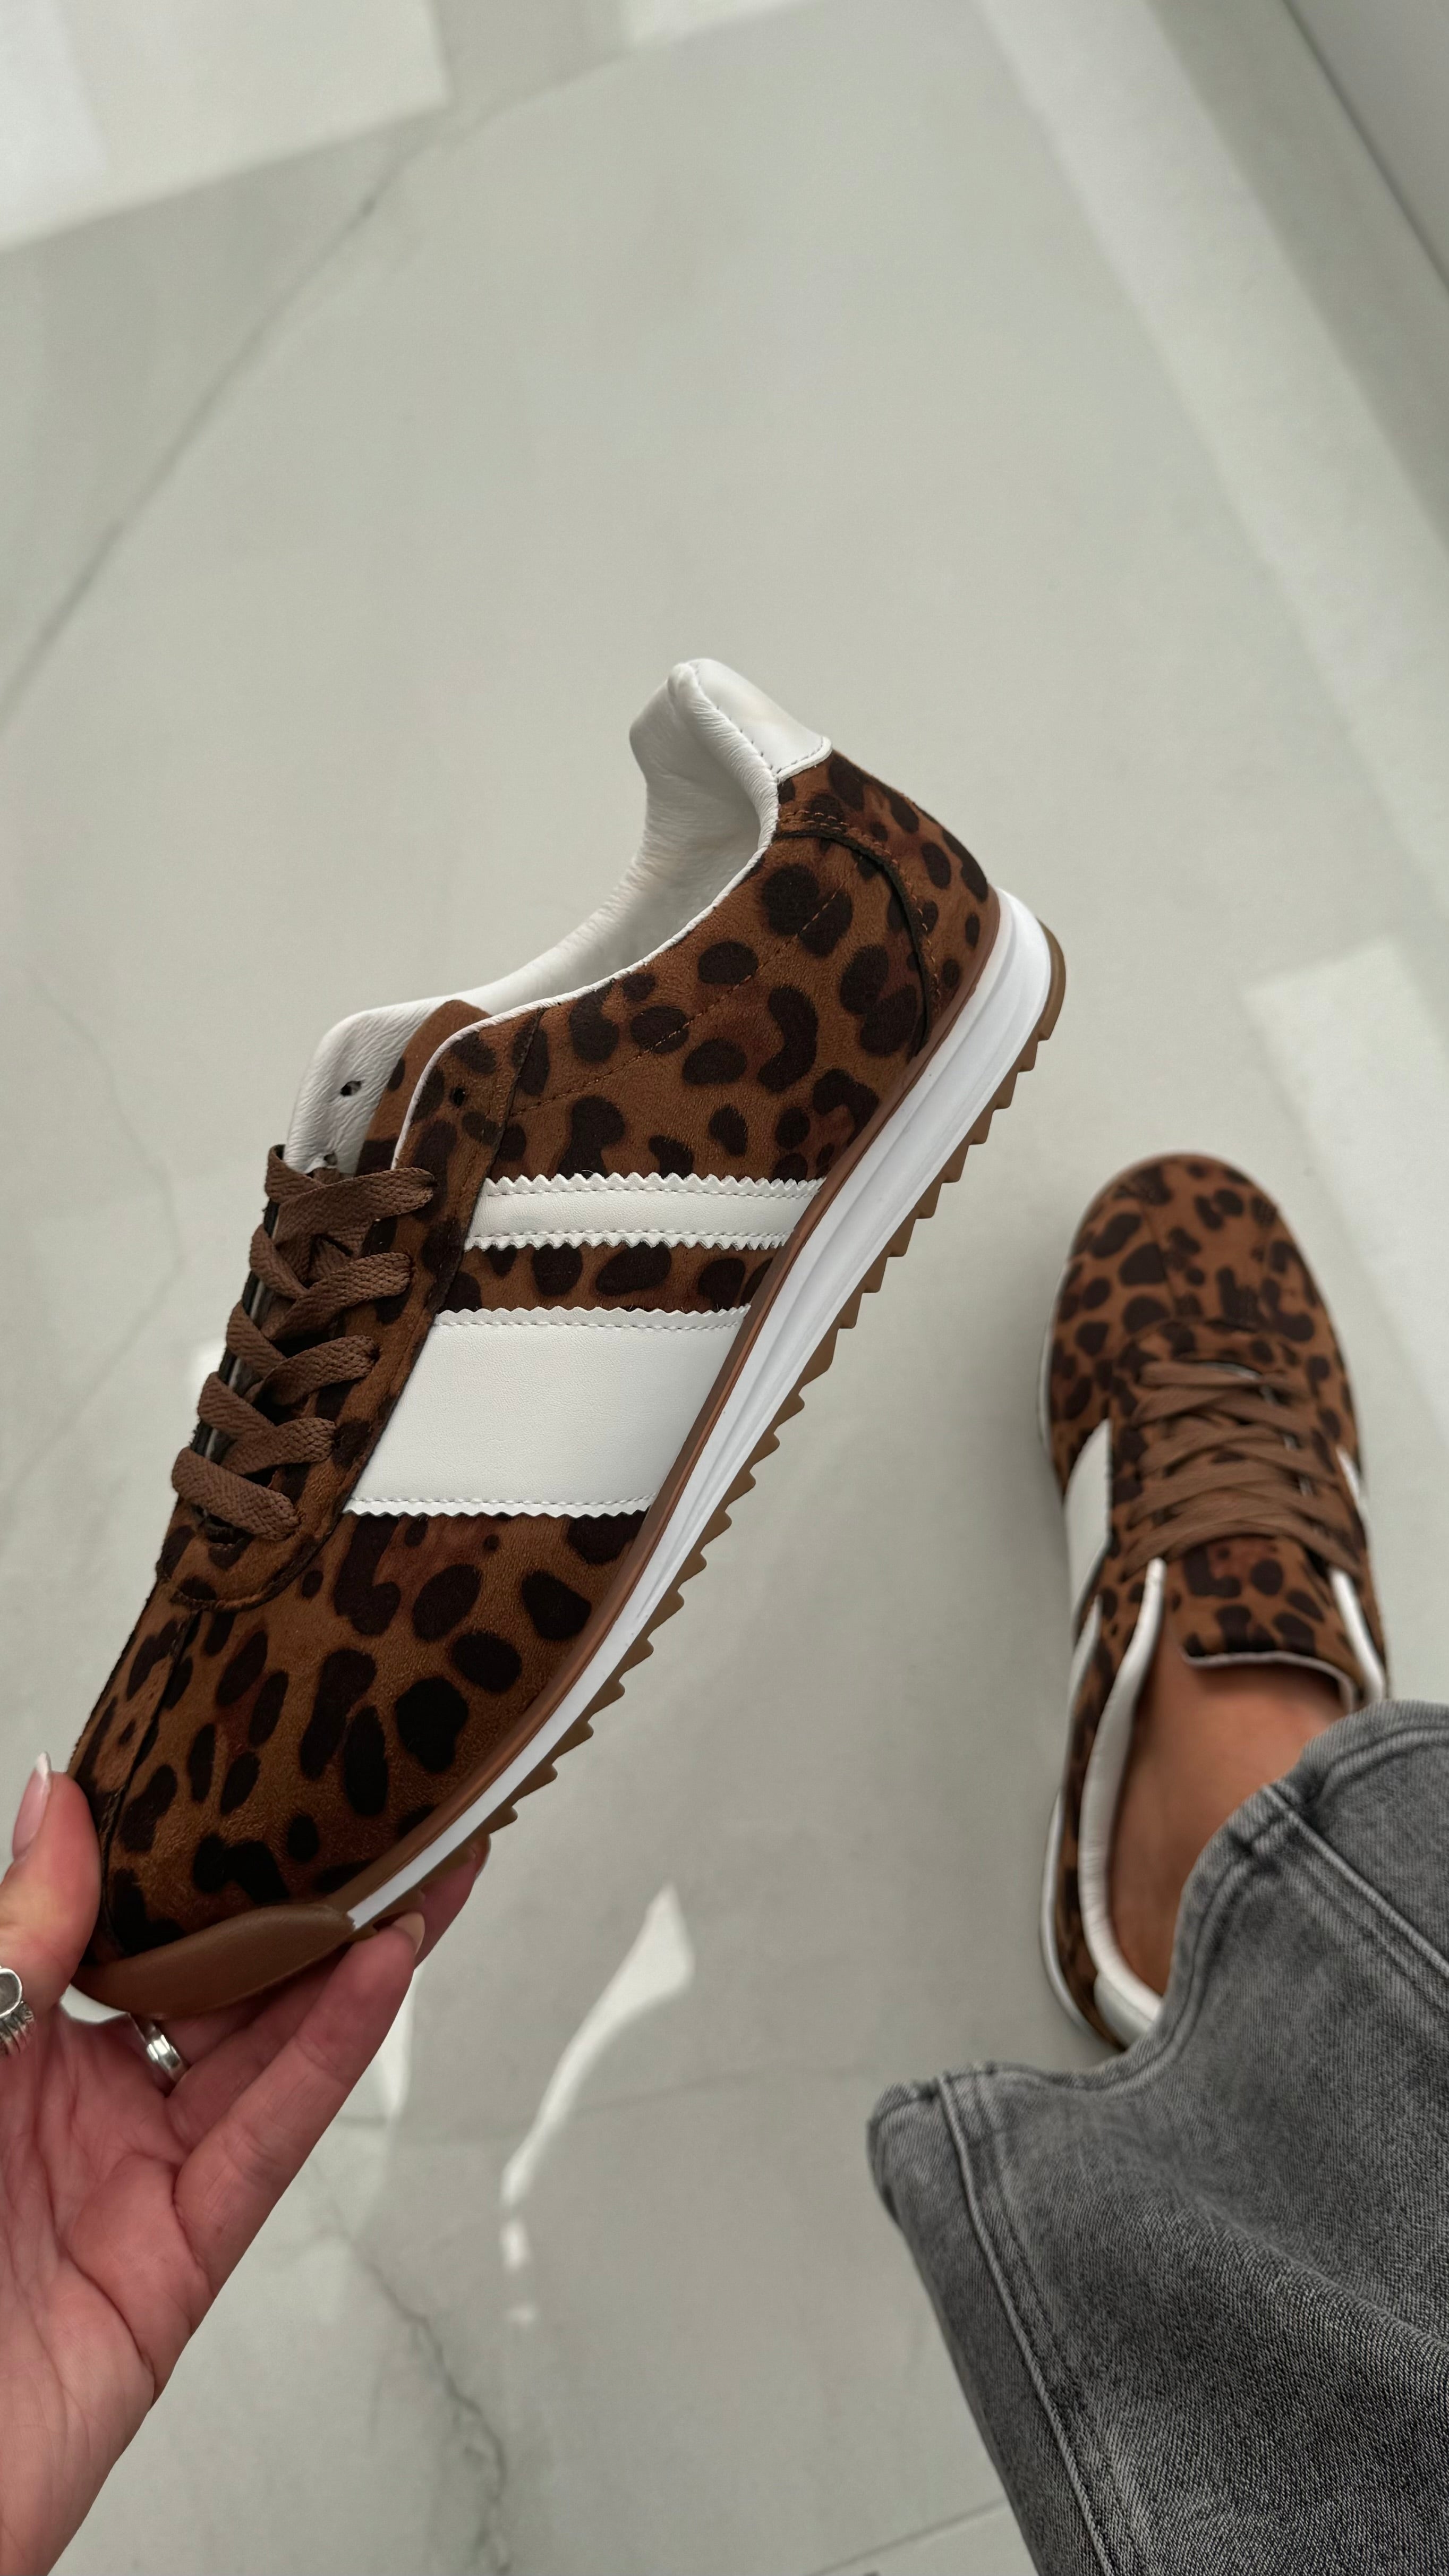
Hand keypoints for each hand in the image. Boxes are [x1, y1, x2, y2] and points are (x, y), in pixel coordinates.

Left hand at [0, 1759, 481, 2574]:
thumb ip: (15, 1941)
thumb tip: (60, 1800)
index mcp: (15, 2045)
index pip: (135, 1922)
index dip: (203, 1846)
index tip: (264, 1764)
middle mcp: (87, 2103)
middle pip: (226, 1976)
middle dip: (311, 1894)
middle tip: (393, 1806)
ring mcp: (140, 2180)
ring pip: (269, 2046)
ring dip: (355, 1954)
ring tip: (429, 1863)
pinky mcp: (181, 2260)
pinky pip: (267, 2136)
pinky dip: (330, 2050)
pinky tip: (381, 1970)